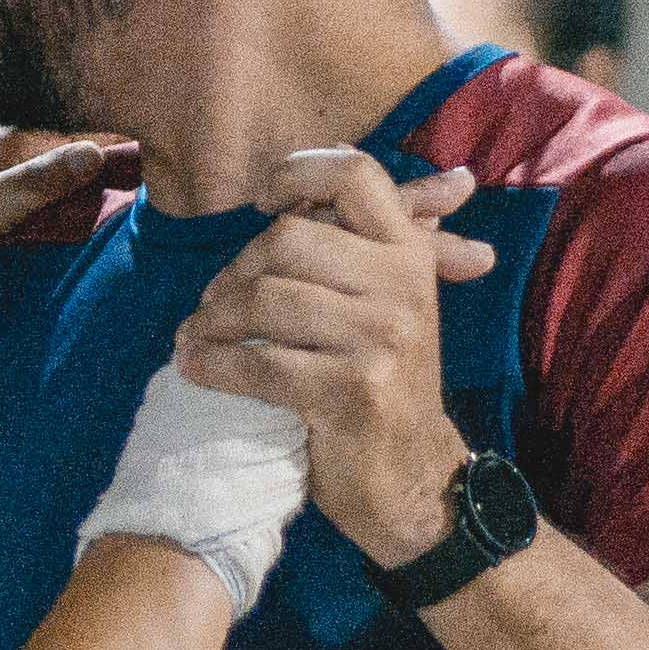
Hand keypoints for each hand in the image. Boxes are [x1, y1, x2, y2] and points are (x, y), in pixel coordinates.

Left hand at [0, 126, 137, 387]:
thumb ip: (33, 185)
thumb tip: (91, 152)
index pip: (46, 137)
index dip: (93, 145)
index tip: (145, 154)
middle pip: (41, 164)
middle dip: (87, 172)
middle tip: (146, 184)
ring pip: (30, 196)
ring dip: (68, 202)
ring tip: (120, 209)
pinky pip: (15, 224)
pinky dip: (44, 227)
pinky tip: (69, 239)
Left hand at [170, 154, 493, 559]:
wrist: (413, 476)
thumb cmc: (387, 379)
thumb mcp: (396, 302)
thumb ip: (392, 242)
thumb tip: (453, 180)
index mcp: (409, 255)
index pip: (355, 175)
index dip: (298, 173)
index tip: (262, 200)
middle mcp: (403, 287)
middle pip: (286, 239)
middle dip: (234, 272)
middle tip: (214, 306)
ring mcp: (382, 339)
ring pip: (265, 299)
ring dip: (212, 322)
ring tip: (197, 338)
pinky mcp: (352, 391)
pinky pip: (258, 363)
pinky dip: (213, 366)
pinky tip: (195, 369)